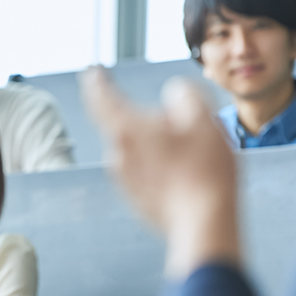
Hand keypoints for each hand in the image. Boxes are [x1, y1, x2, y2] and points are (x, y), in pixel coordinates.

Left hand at [80, 66, 241, 277]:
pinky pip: (147, 173)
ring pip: (139, 150)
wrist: (204, 224)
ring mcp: (124, 181)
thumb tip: (173, 96)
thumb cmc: (204, 168)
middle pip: (128, 125)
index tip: (91, 72)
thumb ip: (183, 94)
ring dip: (159, 147)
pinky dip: (163, 169)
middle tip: (185, 128)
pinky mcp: (136, 200)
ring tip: (195, 158)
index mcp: (126, 129)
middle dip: (152, 121)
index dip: (97, 81)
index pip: (102, 97)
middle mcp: (117, 156)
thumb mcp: (203, 117)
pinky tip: (190, 177)